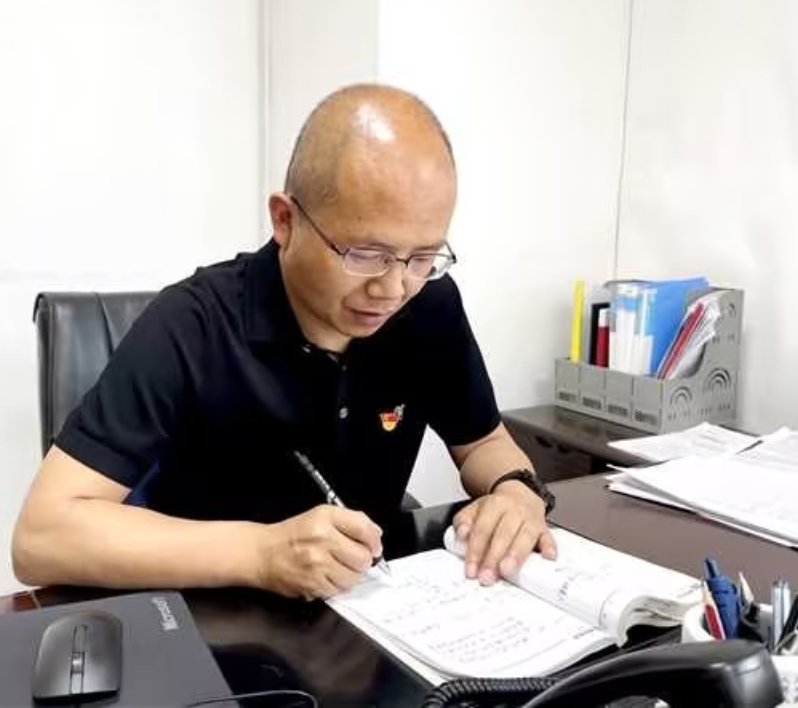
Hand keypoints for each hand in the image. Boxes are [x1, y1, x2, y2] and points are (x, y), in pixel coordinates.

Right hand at [254, 505, 382, 599]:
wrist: (263, 553)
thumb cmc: (293, 535)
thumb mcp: (322, 515)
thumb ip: (352, 521)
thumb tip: (376, 535)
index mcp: (326, 518)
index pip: (364, 529)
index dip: (374, 540)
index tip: (374, 546)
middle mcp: (322, 539)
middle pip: (363, 558)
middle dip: (362, 561)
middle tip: (352, 558)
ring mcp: (317, 564)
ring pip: (354, 578)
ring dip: (350, 575)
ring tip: (336, 567)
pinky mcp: (312, 585)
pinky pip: (338, 590)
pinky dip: (336, 586)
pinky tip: (325, 576)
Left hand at [453, 481, 555, 585]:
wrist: (519, 494)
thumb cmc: (496, 508)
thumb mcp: (475, 509)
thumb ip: (464, 521)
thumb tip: (461, 534)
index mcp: (495, 505)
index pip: (483, 529)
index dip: (475, 550)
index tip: (471, 570)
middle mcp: (514, 511)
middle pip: (503, 534)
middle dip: (493, 557)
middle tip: (487, 576)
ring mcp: (531, 519)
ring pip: (525, 536)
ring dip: (516, 555)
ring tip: (507, 571)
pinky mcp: (544, 529)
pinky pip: (548, 537)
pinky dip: (549, 547)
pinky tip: (547, 557)